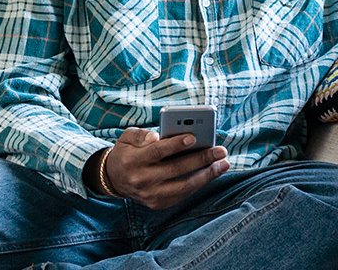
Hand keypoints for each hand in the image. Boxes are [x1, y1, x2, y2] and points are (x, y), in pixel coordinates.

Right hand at [102, 127, 228, 209]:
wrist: (114, 179)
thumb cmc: (126, 152)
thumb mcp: (126, 137)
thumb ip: (141, 134)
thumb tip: (157, 136)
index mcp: (132, 161)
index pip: (157, 152)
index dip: (175, 145)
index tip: (194, 137)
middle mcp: (141, 180)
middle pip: (175, 169)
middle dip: (201, 159)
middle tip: (220, 150)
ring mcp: (150, 195)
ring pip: (184, 186)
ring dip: (207, 175)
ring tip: (223, 164)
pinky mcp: (157, 204)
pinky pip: (183, 194)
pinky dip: (198, 183)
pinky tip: (211, 173)